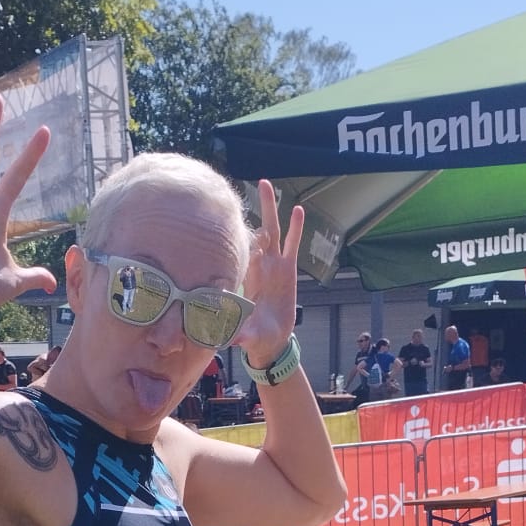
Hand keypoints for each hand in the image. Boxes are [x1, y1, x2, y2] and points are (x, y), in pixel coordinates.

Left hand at [235, 179, 301, 369]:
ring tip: (265, 185)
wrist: (270, 341)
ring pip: (271, 231)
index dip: (236, 236)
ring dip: (269, 209)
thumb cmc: (253, 336)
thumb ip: (238, 333)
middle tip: (248, 185)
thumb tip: (227, 338)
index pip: (239, 250)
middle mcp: (257, 266)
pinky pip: (292, 244)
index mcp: (244, 277)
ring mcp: (273, 265)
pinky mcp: (288, 269)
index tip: (227, 218)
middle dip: (250, 209)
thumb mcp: (245, 335)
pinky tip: (298, 210)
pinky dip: (295, 228)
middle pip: (253, 231)